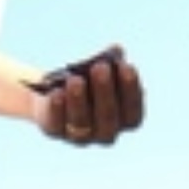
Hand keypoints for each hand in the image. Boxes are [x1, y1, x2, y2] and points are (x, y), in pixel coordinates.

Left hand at [26, 45, 144, 145]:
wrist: (57, 89)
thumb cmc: (90, 76)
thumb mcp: (103, 66)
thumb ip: (112, 60)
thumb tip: (116, 51)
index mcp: (125, 120)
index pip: (133, 112)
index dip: (131, 90)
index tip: (126, 67)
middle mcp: (106, 133)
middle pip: (107, 117)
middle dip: (104, 91)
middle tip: (100, 67)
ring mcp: (81, 136)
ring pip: (82, 122)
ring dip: (79, 100)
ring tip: (75, 79)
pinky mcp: (56, 132)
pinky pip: (57, 123)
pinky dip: (57, 108)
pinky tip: (57, 93)